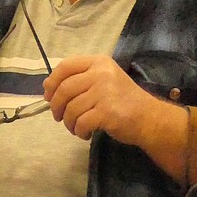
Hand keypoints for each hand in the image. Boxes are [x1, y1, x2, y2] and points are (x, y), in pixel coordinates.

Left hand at [43, 55, 167, 145]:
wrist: (150, 118)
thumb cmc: (123, 100)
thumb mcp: (103, 80)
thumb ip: (78, 79)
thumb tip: (46, 86)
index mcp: (99, 62)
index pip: (65, 66)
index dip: (52, 81)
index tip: (48, 95)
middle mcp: (102, 73)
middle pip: (64, 89)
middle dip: (56, 106)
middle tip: (58, 117)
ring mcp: (105, 92)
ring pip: (71, 108)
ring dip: (68, 122)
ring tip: (75, 127)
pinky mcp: (107, 112)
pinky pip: (81, 122)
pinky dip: (79, 131)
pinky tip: (85, 133)